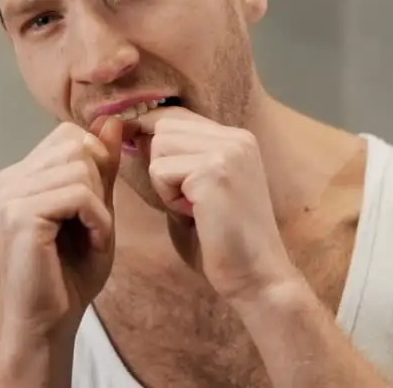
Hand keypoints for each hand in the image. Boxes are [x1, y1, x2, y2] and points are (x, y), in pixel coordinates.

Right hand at [0, 116, 124, 341]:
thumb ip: (101, 167)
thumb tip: (112, 120)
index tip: (96, 204)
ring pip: (80, 168)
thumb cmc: (70, 273)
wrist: (47, 323)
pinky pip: (78, 194)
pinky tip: (93, 242)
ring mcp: (9, 196)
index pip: (68, 135)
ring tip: (92, 235)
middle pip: (76, 145)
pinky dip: (98, 219)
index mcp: (18, 176)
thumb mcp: (95, 210)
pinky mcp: (20, 216)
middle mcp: (7, 180)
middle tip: (94, 223)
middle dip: (99, 184)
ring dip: (100, 205)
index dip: (96, 161)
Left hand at [130, 108, 300, 302]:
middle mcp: (236, 138)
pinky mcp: (213, 172)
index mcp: (237, 139)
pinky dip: (167, 197)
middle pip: (164, 127)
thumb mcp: (198, 189)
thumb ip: (178, 161)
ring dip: (163, 181)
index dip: (149, 131)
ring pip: (159, 145)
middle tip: (185, 200)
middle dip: (160, 163)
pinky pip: (160, 171)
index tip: (136, 150)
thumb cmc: (222, 242)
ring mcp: (227, 152)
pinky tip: (194, 215)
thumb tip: (135, 134)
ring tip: (192, 207)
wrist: (257, 277)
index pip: (177, 115)